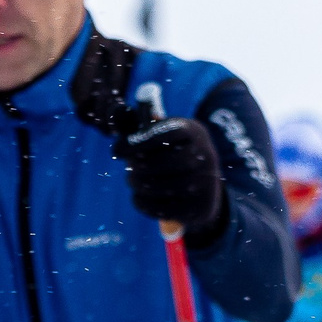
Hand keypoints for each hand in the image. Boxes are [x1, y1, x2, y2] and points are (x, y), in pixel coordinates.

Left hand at [113, 105, 223, 234]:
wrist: (201, 188)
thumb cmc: (170, 154)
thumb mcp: (159, 136)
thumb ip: (137, 125)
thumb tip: (116, 112)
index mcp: (193, 132)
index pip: (166, 133)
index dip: (138, 141)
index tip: (116, 150)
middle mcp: (206, 155)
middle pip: (163, 162)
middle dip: (137, 167)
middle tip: (128, 169)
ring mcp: (206, 184)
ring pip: (161, 187)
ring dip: (138, 184)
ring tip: (133, 181)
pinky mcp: (199, 208)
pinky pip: (163, 209)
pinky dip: (143, 203)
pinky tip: (138, 197)